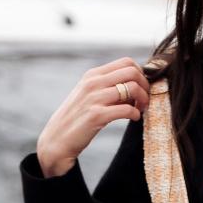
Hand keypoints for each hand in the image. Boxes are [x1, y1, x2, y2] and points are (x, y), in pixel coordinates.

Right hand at [36, 57, 150, 177]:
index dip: (140, 74)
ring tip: (140, 109)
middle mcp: (93, 83)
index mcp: (93, 75)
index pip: (127, 62)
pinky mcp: (96, 116)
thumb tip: (138, 82)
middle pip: (132, 72)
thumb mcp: (89, 93)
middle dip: (145, 85)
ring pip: (132, 88)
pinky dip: (136, 114)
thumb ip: (108, 85)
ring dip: (143, 100)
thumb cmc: (78, 117)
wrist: (57, 140)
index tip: (140, 88)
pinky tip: (134, 118)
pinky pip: (127, 109)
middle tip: (143, 99)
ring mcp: (94, 98)